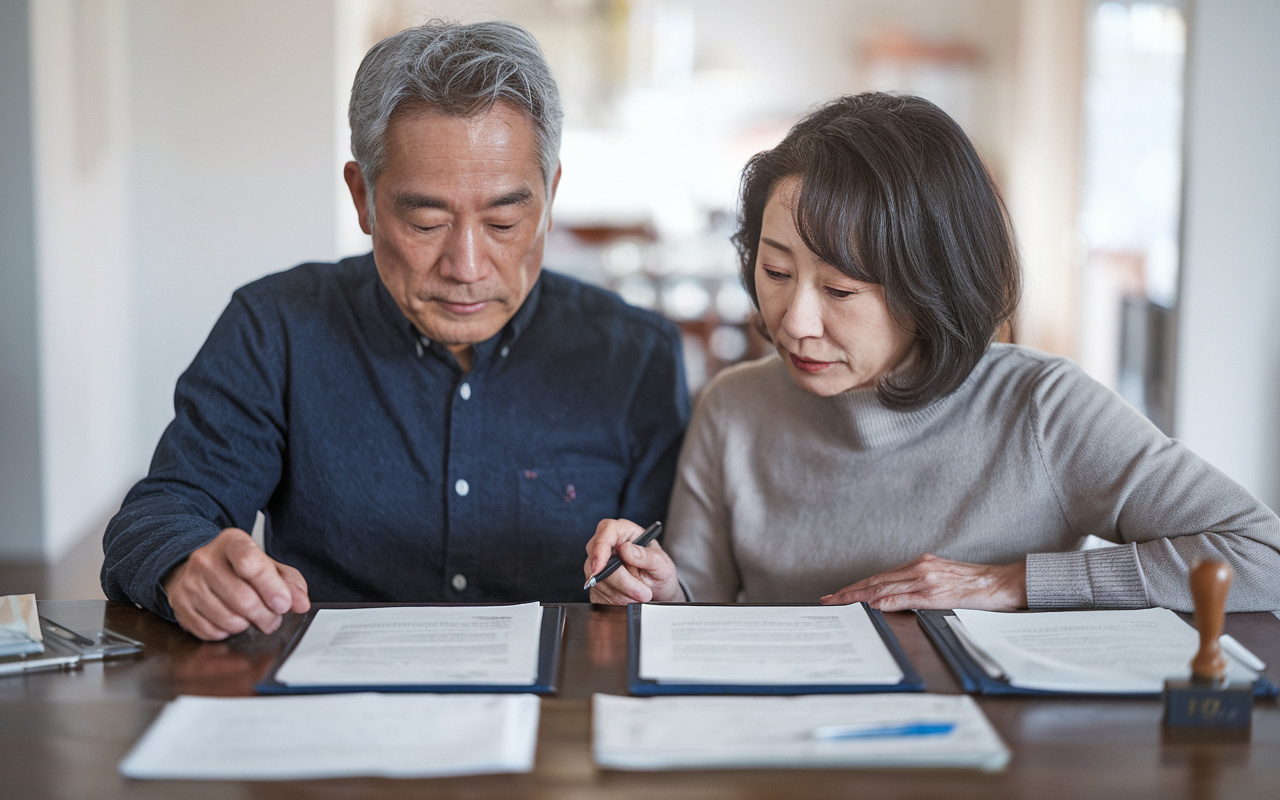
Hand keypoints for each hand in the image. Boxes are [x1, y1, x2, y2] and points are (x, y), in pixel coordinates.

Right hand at [162, 527, 309, 639]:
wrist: (196, 567)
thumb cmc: (236, 567)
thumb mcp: (266, 565)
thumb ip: (289, 582)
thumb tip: (301, 603)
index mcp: (231, 542)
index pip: (250, 563)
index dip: (271, 588)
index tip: (284, 604)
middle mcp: (205, 559)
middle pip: (243, 598)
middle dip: (266, 616)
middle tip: (273, 619)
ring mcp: (189, 583)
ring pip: (228, 619)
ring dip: (248, 626)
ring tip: (252, 618)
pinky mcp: (179, 605)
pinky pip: (211, 631)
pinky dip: (227, 632)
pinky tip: (230, 620)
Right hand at [583, 519, 681, 604]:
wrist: (659, 592)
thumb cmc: (660, 572)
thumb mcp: (662, 565)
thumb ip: (646, 556)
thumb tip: (626, 549)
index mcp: (626, 532)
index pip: (607, 530)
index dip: (600, 547)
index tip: (600, 567)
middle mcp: (609, 546)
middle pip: (599, 560)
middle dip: (621, 582)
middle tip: (643, 593)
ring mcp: (599, 565)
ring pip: (598, 581)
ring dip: (621, 594)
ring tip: (640, 595)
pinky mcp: (596, 584)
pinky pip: (598, 594)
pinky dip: (615, 601)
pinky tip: (629, 598)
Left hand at [820, 554, 1026, 611]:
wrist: (1002, 582)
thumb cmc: (976, 584)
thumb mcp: (943, 579)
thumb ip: (919, 585)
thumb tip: (895, 599)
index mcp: (920, 564)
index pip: (881, 576)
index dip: (857, 585)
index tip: (839, 593)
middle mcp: (920, 567)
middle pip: (876, 580)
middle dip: (849, 591)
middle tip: (827, 599)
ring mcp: (927, 579)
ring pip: (884, 587)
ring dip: (859, 596)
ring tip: (839, 603)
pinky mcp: (936, 592)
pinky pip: (906, 597)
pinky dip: (886, 601)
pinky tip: (872, 605)